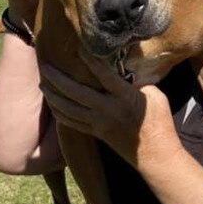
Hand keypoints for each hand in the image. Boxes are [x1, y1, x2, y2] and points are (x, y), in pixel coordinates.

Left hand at [39, 52, 182, 170]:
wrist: (156, 155)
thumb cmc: (159, 123)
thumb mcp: (156, 97)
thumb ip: (140, 82)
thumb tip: (127, 69)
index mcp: (125, 97)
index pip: (103, 75)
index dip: (89, 61)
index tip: (77, 48)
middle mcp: (108, 110)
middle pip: (76, 92)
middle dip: (58, 78)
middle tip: (44, 66)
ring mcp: (99, 123)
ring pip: (69, 109)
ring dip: (53, 96)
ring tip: (42, 84)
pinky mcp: (96, 134)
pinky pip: (72, 123)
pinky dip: (60, 113)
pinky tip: (53, 105)